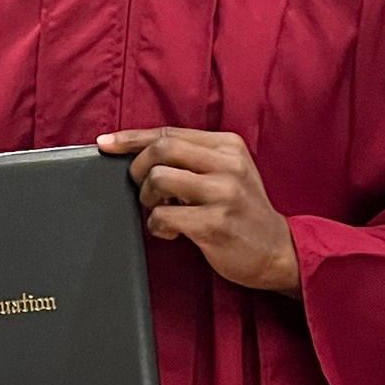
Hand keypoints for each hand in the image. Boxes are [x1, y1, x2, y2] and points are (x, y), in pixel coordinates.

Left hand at [98, 126, 300, 295]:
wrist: (278, 251)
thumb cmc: (242, 211)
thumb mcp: (228, 172)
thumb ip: (192, 159)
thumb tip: (139, 154)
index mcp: (228, 145)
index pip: (169, 132)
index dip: (131, 138)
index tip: (105, 144)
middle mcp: (228, 164)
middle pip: (161, 148)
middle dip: (138, 169)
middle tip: (142, 189)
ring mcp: (223, 193)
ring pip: (159, 178)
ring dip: (147, 198)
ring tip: (159, 210)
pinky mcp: (215, 223)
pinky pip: (164, 216)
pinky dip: (156, 225)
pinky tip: (170, 232)